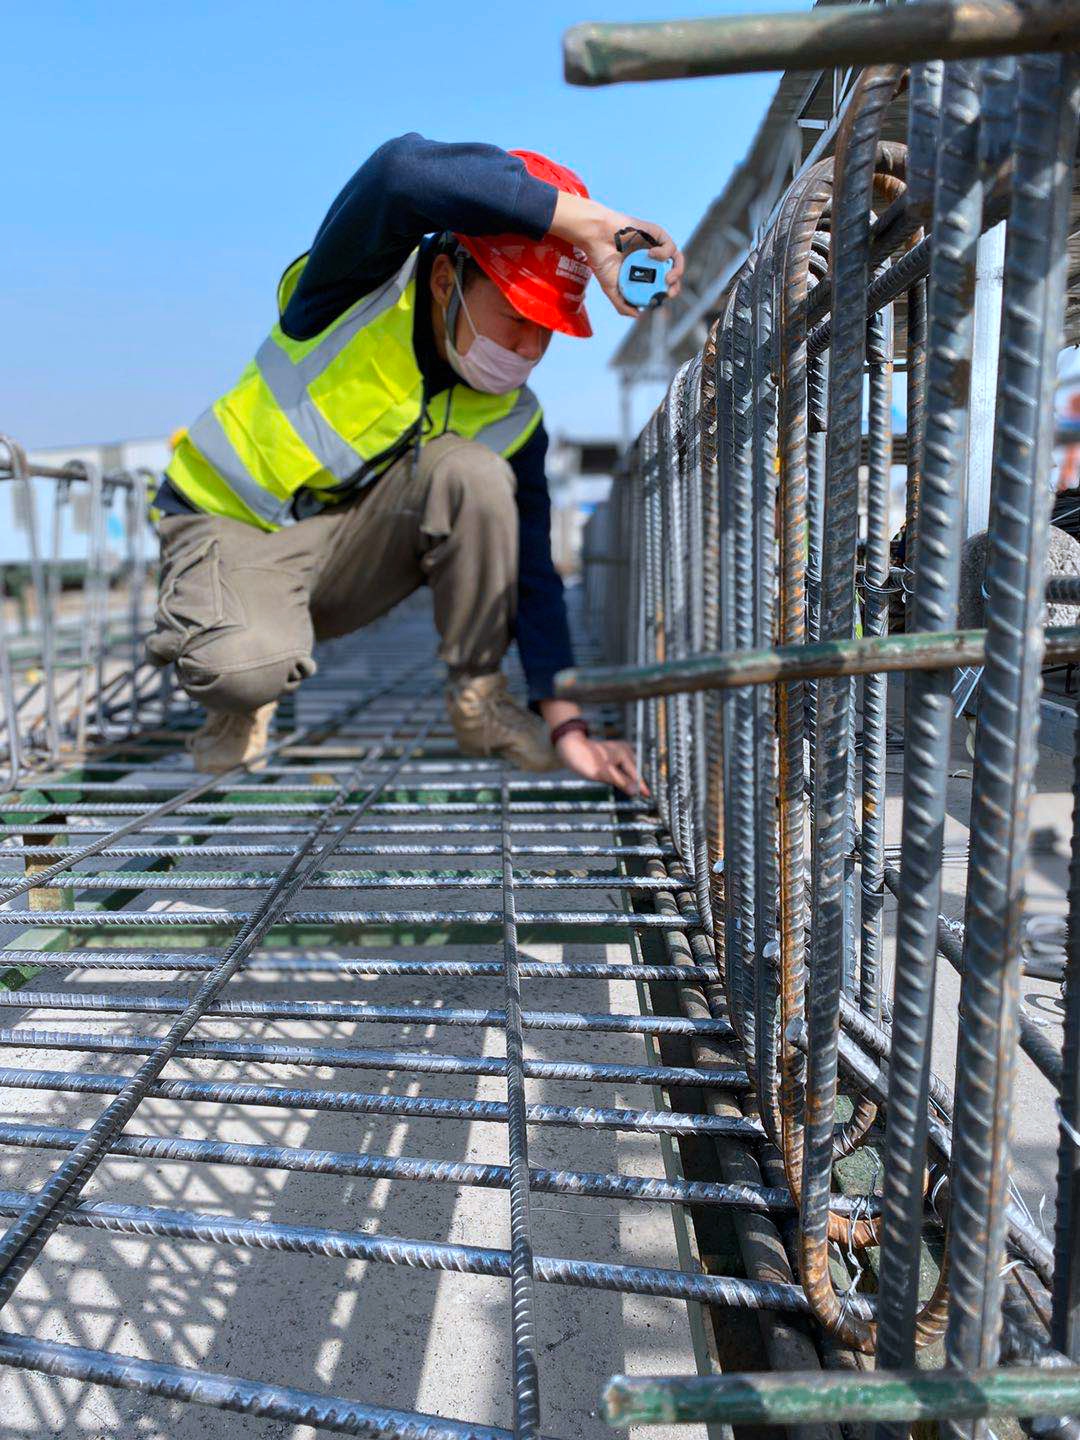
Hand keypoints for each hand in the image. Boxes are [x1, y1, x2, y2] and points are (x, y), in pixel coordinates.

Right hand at [549, 192, 683, 318]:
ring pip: (676, 259)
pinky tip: (651, 254)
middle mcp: (651, 259)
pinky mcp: (656, 233)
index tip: (660, 300)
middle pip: (673, 273)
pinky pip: (670, 245)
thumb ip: (622, 304)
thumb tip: (637, 315)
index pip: (661, 284)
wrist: (595, 237)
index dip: (665, 293)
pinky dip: (665, 253)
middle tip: (668, 292)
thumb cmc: (601, 259)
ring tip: (667, 279)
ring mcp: (655, 246)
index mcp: (643, 271)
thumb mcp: (610, 288)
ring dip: (677, 271)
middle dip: (675, 286)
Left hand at [554, 730, 648, 796]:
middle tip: (646, 795)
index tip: (649, 796)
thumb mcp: (603, 773)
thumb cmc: (585, 759)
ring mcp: (619, 749)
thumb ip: (621, 781)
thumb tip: (635, 791)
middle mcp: (624, 750)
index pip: (636, 774)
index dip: (642, 786)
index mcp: (624, 754)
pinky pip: (624, 764)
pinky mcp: (613, 752)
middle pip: (635, 769)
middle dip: (640, 781)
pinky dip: (626, 772)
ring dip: (633, 777)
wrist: (569, 746)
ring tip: (639, 789)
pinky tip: (626, 779)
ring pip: (630, 766)